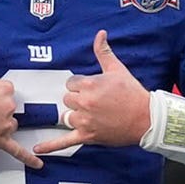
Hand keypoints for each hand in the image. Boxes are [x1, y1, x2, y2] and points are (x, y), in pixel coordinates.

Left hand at [33, 31, 150, 154]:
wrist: (147, 118)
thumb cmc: (133, 93)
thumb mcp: (117, 69)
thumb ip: (104, 52)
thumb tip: (100, 34)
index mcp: (89, 84)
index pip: (71, 83)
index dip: (82, 87)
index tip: (95, 90)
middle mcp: (84, 102)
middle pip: (67, 99)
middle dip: (78, 100)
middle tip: (97, 103)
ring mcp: (84, 120)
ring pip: (66, 115)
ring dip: (75, 115)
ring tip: (93, 115)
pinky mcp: (87, 136)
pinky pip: (64, 141)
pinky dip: (50, 146)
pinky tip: (37, 149)